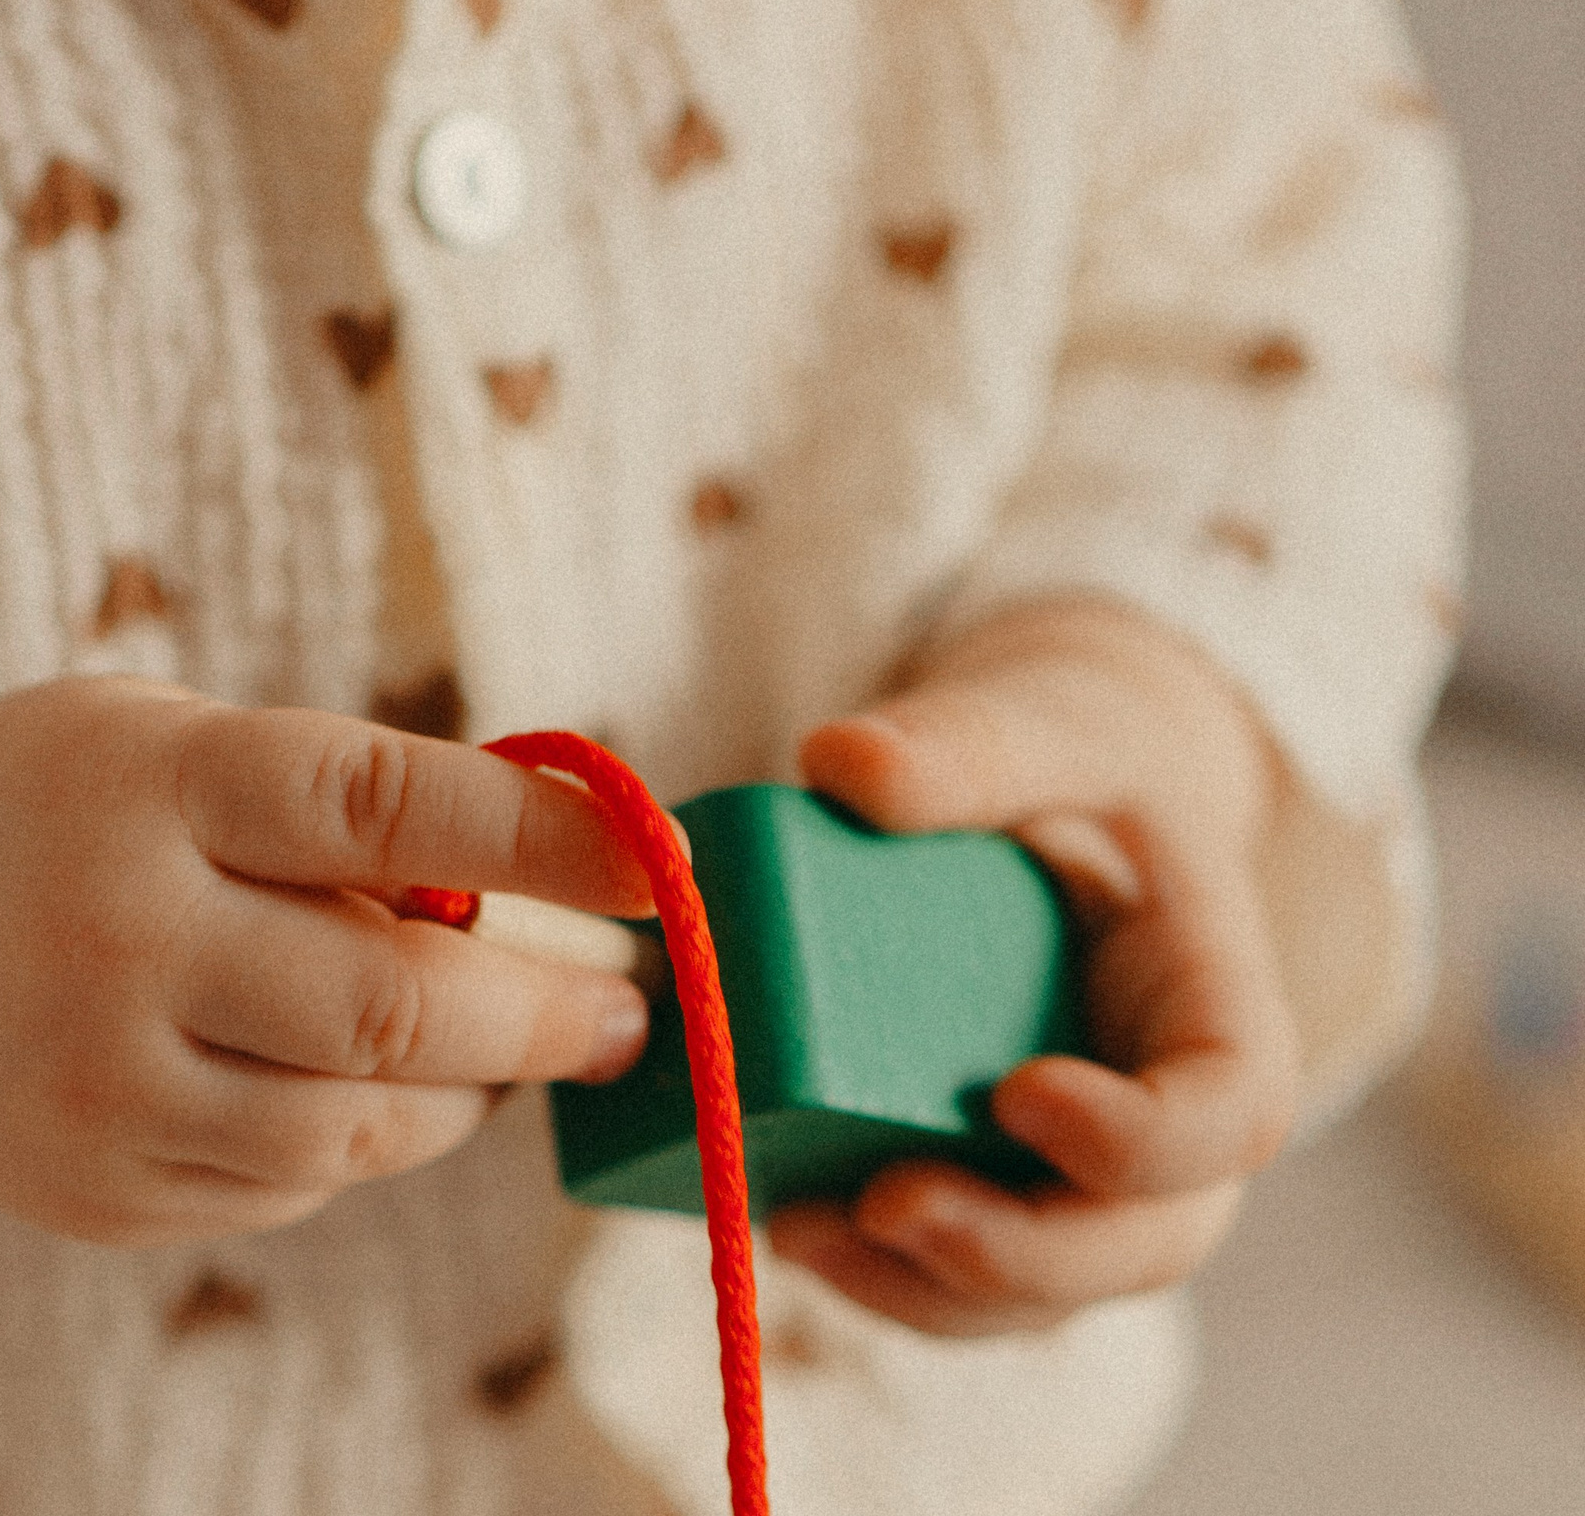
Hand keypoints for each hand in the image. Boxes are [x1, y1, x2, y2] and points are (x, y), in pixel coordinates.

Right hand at [0, 678, 655, 1245]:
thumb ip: (332, 814)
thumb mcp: (177, 749)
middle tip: (629, 1004)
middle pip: (392, 1000)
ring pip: (360, 1121)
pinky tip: (374, 1085)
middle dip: (546, 1010)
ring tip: (510, 1045)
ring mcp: (98, 1085)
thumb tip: (536, 890)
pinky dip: (369, 1136)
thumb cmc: (75, 804)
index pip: (380, 805)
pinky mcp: (99, 1193)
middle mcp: (118, 938)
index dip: (537, 835)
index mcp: (151, 787)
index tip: (651, 857)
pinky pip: (293, 1185)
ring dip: (471, 1088)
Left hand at [769, 599, 1301, 1336]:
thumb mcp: (1040, 724)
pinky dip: (882, 1270)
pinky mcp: (1002, 1182)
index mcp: (1217, 1004)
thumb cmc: (1069, 758)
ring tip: (799, 1227)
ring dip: (929, 1287)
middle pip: (1142, 1241)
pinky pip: (965, 1271)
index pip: (1230, 1111)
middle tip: (888, 1206)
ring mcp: (1089, 1171)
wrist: (1055, 793)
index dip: (1141, 1138)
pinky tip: (781, 1216)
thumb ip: (965, 744)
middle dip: (1020, 1253)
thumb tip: (839, 763)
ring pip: (1045, 1287)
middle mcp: (1171, 1118)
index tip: (1020, 1095)